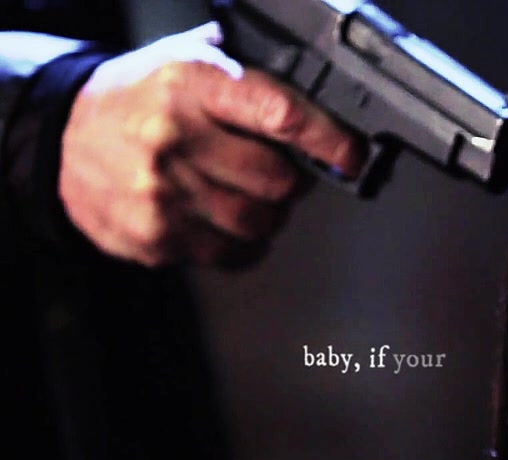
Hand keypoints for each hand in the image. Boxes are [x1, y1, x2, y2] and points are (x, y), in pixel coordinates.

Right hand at [59, 21, 364, 268]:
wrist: (63, 140)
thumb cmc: (136, 101)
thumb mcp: (184, 63)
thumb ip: (245, 81)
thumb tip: (315, 115)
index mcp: (192, 86)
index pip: (279, 115)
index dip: (327, 140)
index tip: (349, 155)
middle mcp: (176, 137)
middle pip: (278, 181)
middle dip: (292, 182)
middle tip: (282, 174)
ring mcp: (163, 193)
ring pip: (258, 222)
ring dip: (269, 215)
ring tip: (249, 196)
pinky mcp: (157, 236)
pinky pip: (231, 254)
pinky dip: (244, 245)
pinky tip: (228, 224)